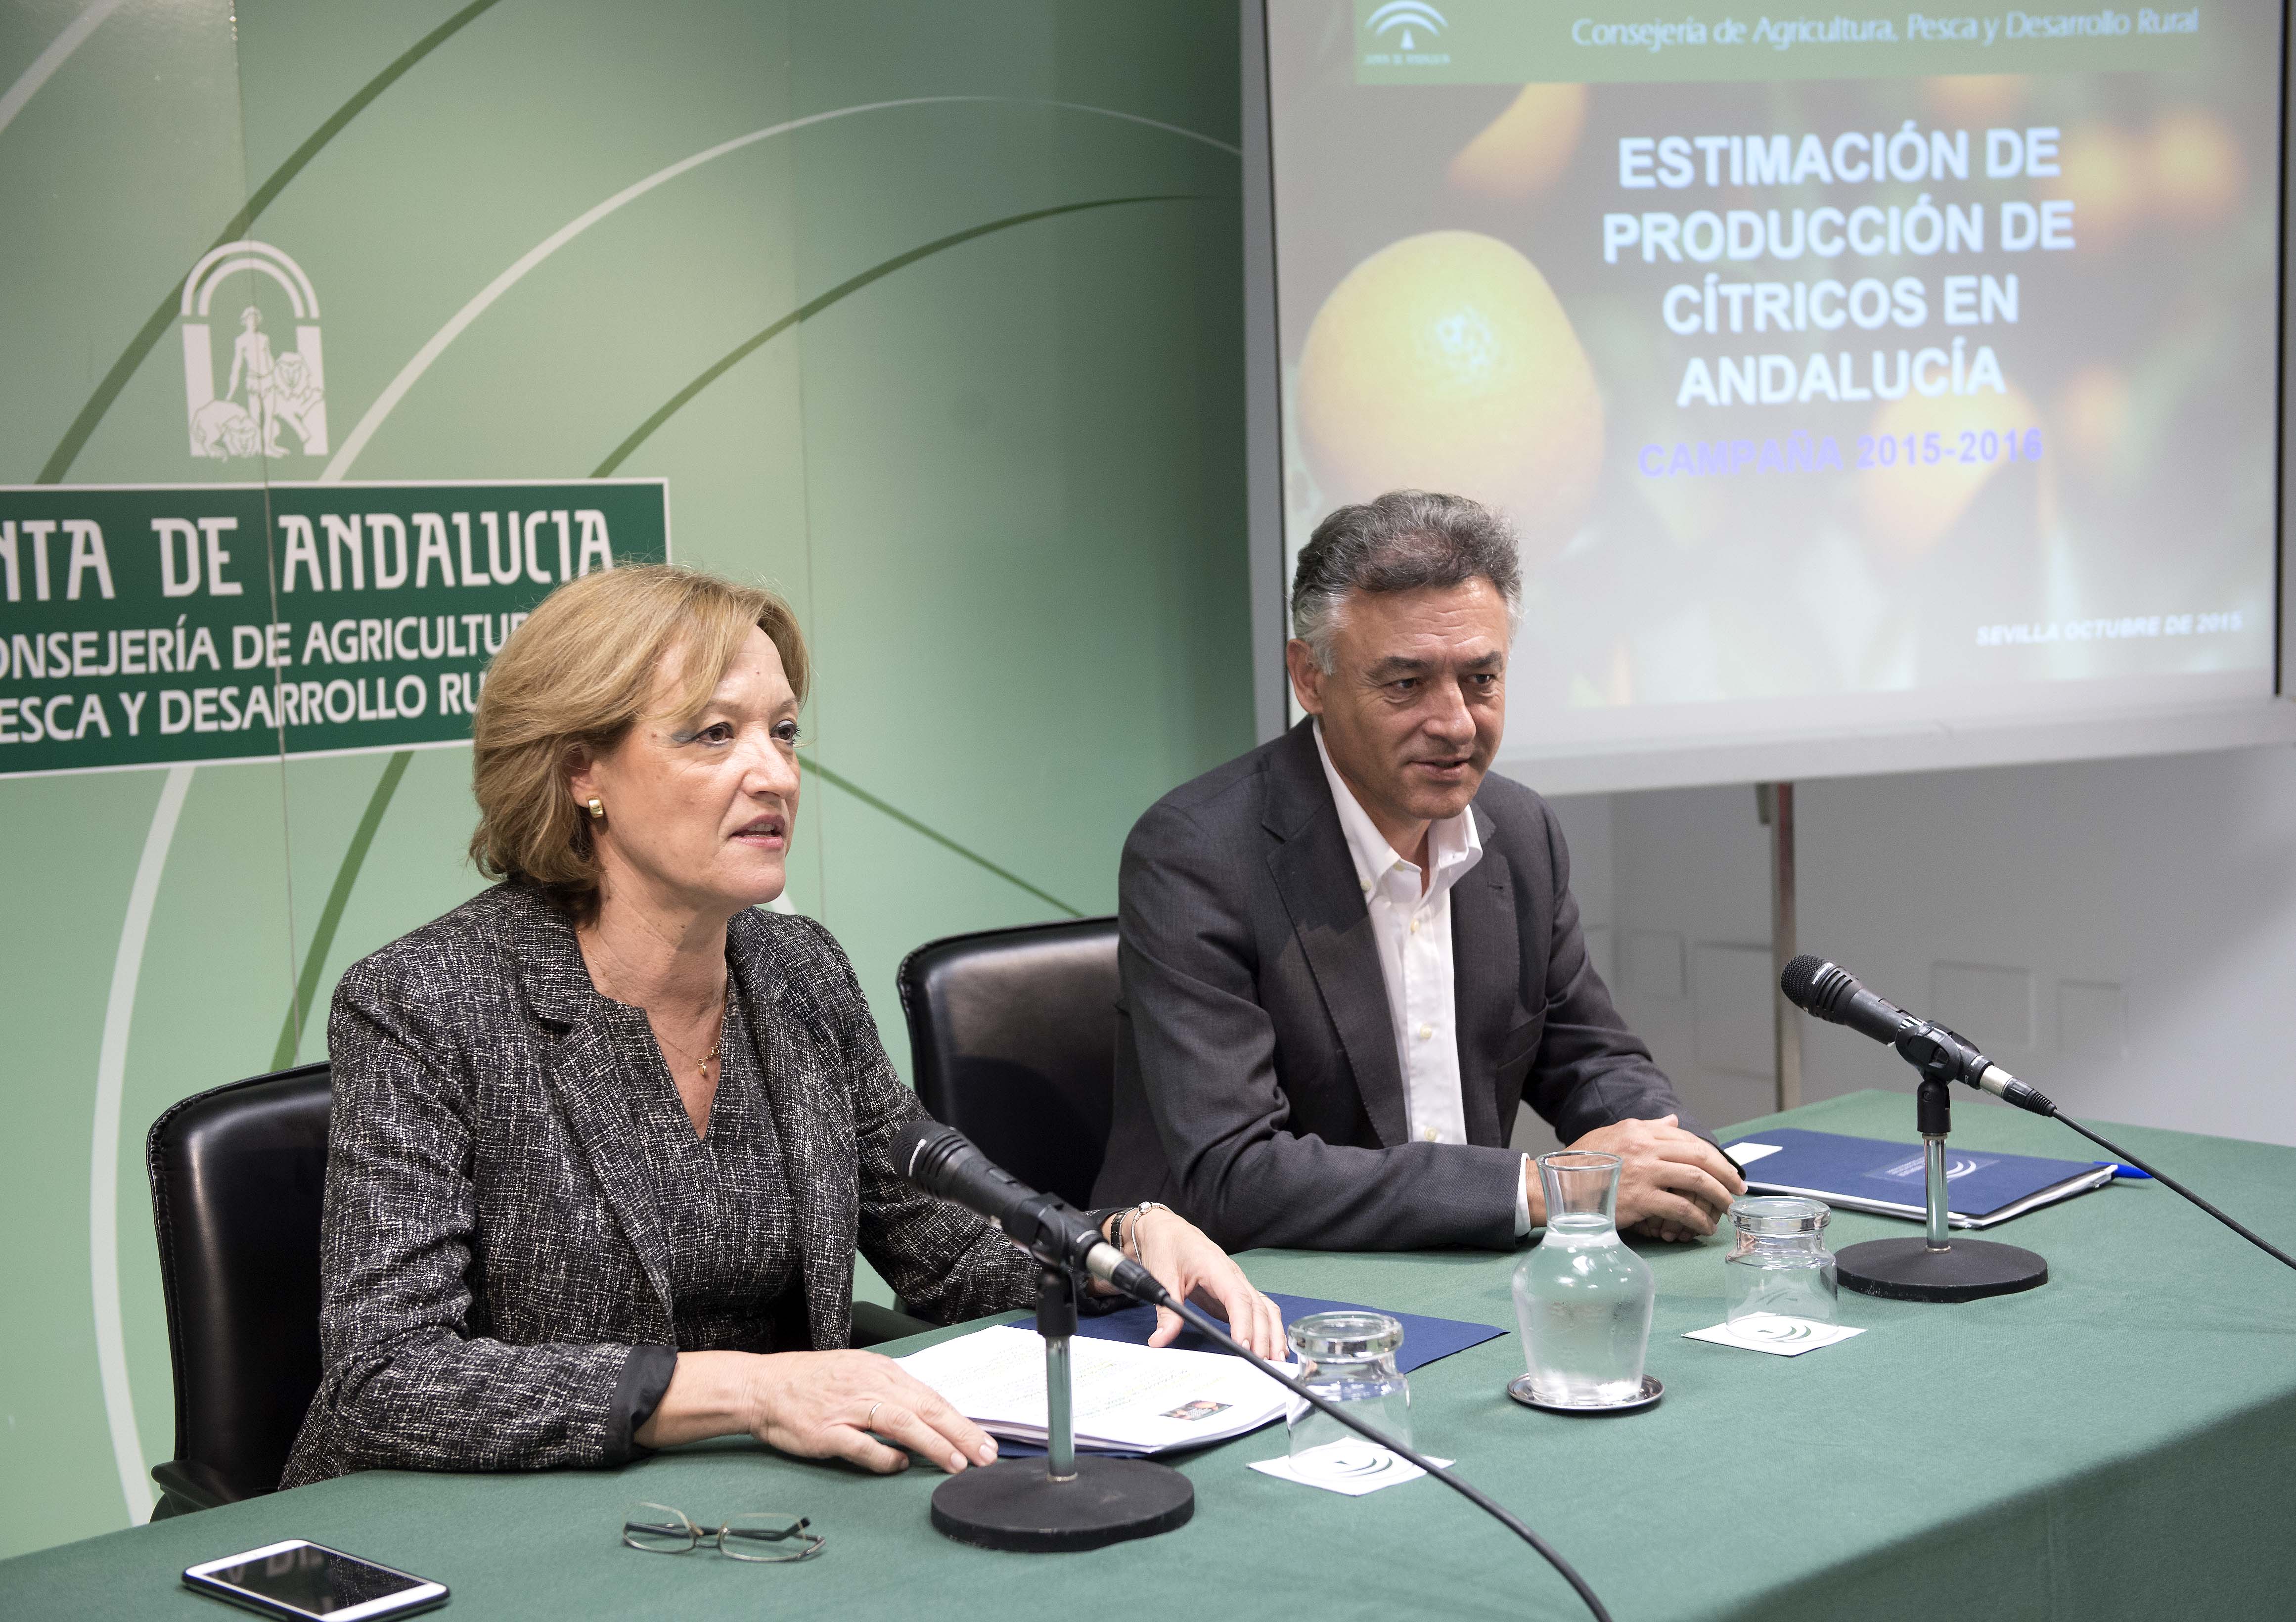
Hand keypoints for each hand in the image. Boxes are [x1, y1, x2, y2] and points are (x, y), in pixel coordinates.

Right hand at [743, 1349, 998, 1475]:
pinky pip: (861, 1445)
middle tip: (986, 1456)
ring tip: (957, 1463)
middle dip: (960, 1433)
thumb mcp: (858, 1374)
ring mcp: (847, 1408)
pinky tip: (900, 1465)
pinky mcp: (826, 1431)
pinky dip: (883, 1456)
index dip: (961, 1421)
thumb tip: (926, 1418)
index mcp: (880, 1372)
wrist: (762, 1386)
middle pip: (925, 1409)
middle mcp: (868, 1386)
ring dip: (933, 1444)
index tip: (985, 1441)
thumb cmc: (811, 1382)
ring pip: (901, 1423)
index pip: (931, 1397)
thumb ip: (891, 1393)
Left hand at [1119, 1208, 1287, 1359]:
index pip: (1236, 1297)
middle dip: (1263, 1335)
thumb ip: (1166, 1311)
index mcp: (1215, 1267)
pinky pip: (1259, 1309)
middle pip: (1257, 1306)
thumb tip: (1160, 1340)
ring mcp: (1237, 1283)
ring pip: (1264, 1308)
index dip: (1243, 1323)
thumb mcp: (1162, 1277)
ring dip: (1273, 1333)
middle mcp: (1233, 1275)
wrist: (1168, 1230)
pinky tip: (1273, 1346)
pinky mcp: (1235, 1292)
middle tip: (1262, 1362)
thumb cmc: (1167, 1247)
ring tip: (1276, 1359)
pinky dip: (1269, 1327)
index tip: (1243, 1346)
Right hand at [1564, 1114, 1744, 1241]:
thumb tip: (1673, 1122)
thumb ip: (1646, 1129)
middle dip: (1725, 1173)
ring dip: (1719, 1196)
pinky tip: (1704, 1227)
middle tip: (1739, 1188)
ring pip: (1697, 1180)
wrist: (1557, 1187)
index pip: (1687, 1138)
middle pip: (1699, 1156)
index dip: (1712, 1155)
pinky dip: (1698, 1219)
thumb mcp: (1613, 1135)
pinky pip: (1681, 1208)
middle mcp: (1645, 1146)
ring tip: (1727, 1208)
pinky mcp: (1641, 1198)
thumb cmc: (1582, 1164)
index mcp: (1639, 1130)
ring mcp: (1644, 1172)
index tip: (1725, 1169)